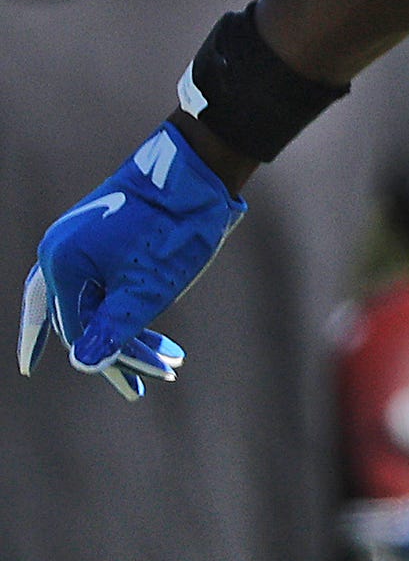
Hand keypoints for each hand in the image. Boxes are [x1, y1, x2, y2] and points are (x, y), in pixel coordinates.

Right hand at [17, 122, 243, 400]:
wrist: (195, 174)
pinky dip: (127, 308)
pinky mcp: (102, 238)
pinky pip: (104, 284)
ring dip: (128, 333)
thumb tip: (86, 363)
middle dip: (116, 353)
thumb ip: (115, 328)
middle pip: (79, 319)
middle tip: (143, 387)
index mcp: (61, 264)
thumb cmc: (171, 230)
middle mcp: (60, 252)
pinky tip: (146, 330)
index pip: (76, 329)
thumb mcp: (147, 289)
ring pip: (96, 303)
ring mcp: (79, 242)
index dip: (109, 359)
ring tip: (167, 360)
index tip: (142, 381)